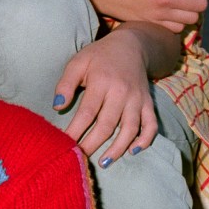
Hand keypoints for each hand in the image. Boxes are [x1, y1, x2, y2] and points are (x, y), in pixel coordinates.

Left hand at [53, 31, 158, 160]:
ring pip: (130, 129)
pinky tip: (133, 151)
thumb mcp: (77, 62)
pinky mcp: (148, 103)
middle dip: (92, 144)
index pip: (87, 113)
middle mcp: (122, 92)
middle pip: (107, 125)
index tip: (65, 145)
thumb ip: (65, 84)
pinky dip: (145, 140)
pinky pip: (151, 125)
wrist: (131, 45)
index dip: (76, 131)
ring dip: (117, 149)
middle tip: (80, 159)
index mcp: (102, 82)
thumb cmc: (99, 56)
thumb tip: (57, 106)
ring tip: (103, 163)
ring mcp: (137, 99)